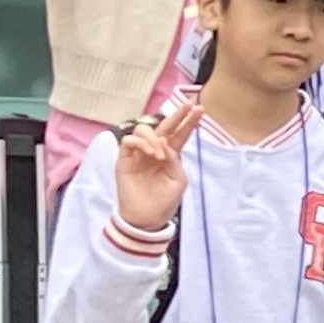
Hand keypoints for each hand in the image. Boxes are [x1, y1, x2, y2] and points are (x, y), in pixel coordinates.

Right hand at [110, 97, 202, 234]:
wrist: (147, 217)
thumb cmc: (164, 200)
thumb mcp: (178, 179)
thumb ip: (175, 160)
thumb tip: (166, 144)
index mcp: (170, 156)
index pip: (179, 135)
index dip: (188, 122)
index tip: (199, 109)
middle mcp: (154, 151)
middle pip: (164, 127)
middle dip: (176, 115)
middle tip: (188, 105)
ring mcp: (138, 154)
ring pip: (143, 130)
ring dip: (155, 138)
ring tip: (161, 154)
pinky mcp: (124, 160)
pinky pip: (128, 141)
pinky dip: (141, 143)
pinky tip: (151, 153)